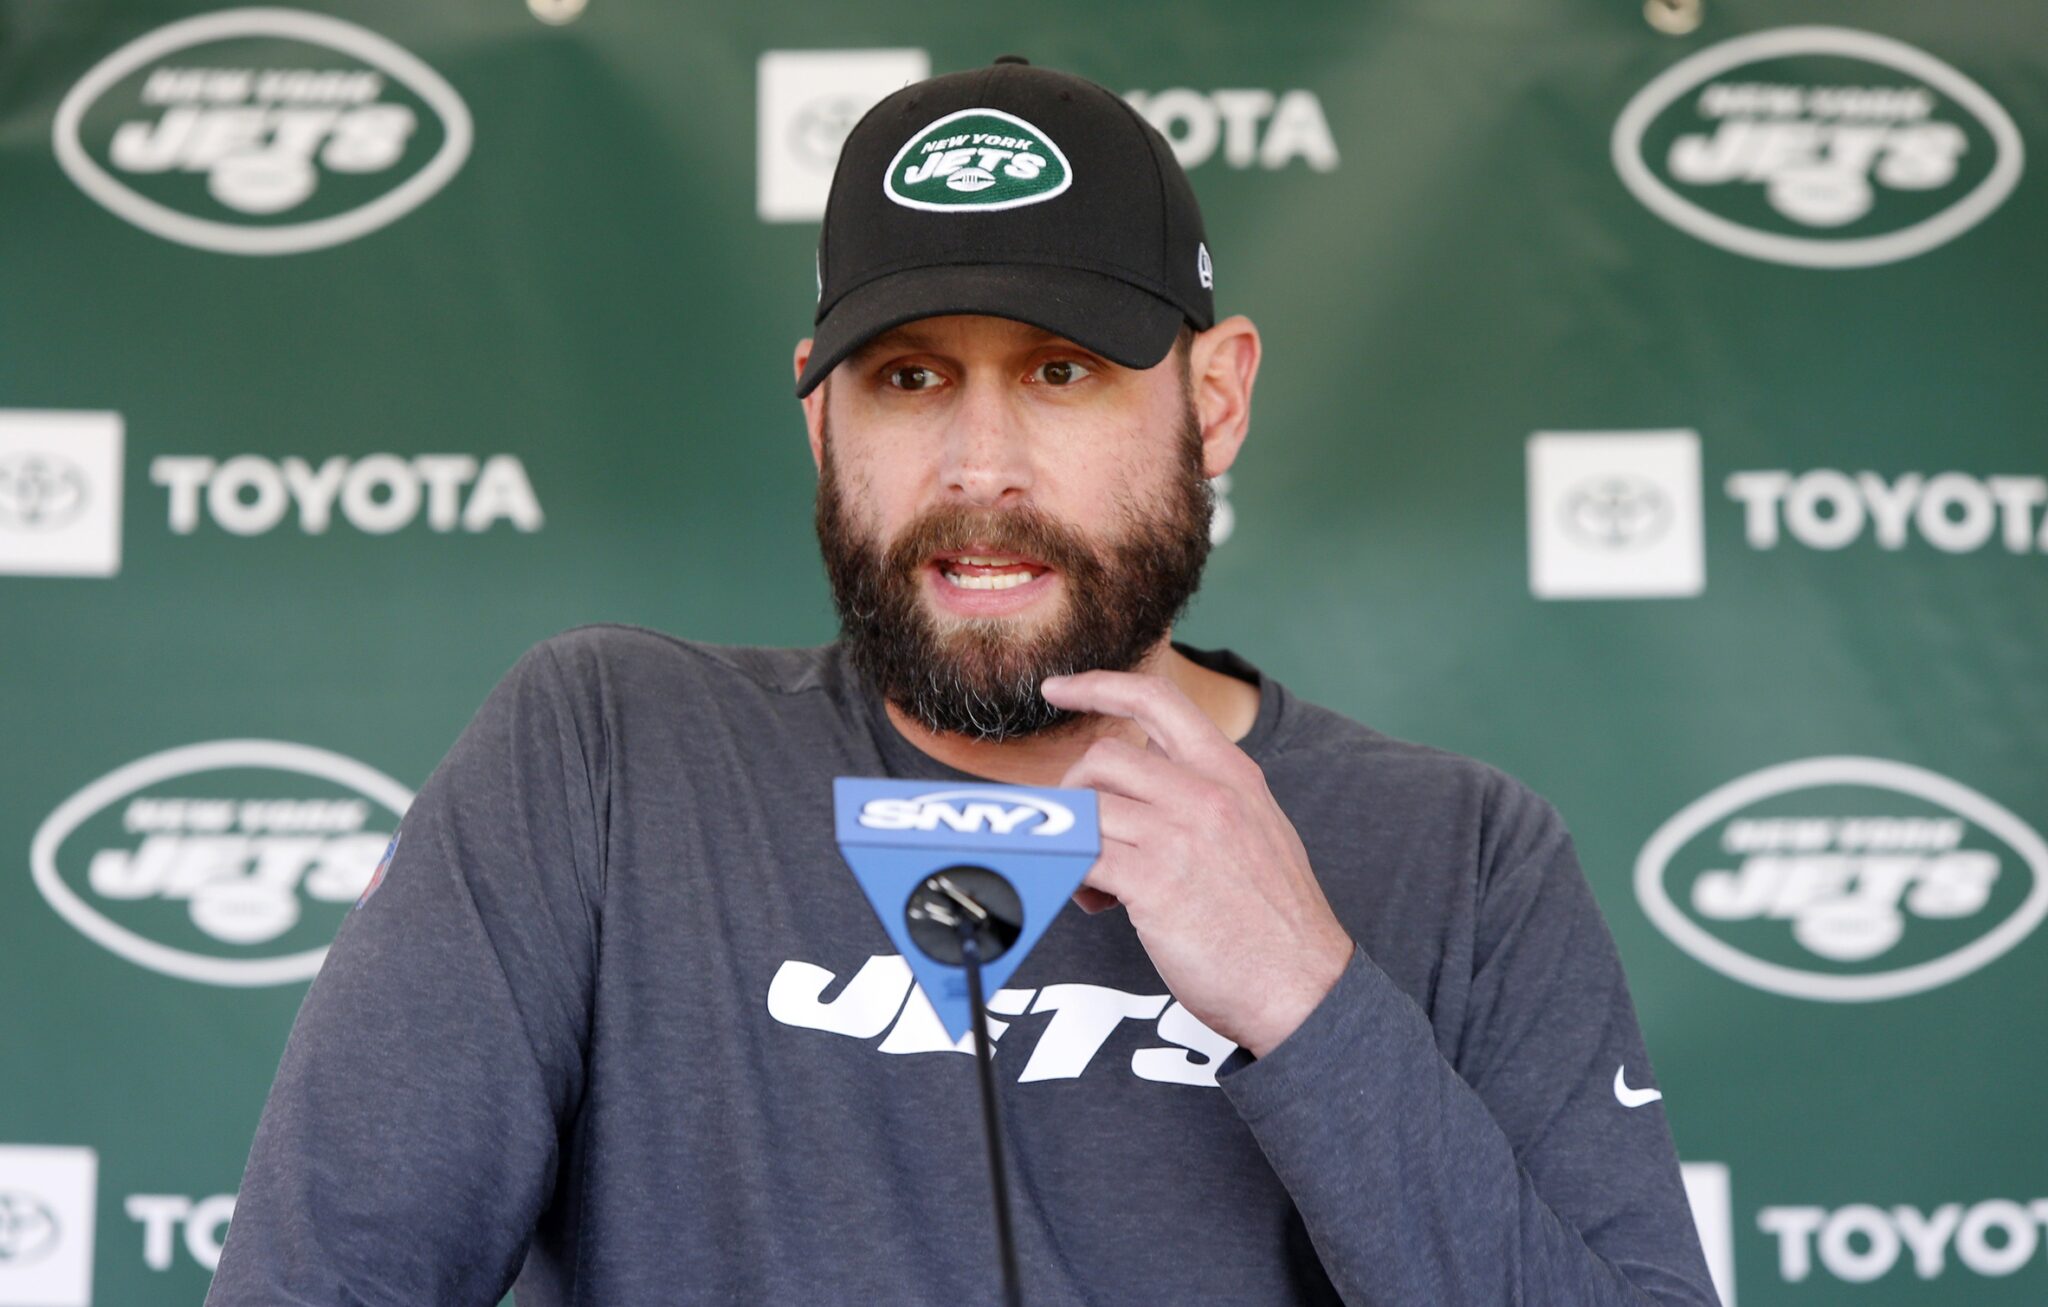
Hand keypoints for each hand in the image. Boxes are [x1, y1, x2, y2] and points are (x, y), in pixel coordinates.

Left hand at [1040, 670, 1354, 1057]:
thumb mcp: (1257, 830)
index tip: (1058, 689)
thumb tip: (1141, 784)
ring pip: (1087, 807)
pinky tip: (1096, 903)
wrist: (1304, 986)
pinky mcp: (1156, 883)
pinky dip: (1073, 875)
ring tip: (1096, 885)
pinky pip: (1084, 857)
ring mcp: (1181, 836)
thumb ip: (1206, 796)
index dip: (1097, 685)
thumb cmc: (1276, 922)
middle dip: (1076, 793)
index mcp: (1232, 773)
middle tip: (1086, 835)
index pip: (1156, 699)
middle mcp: (1207, 794)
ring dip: (1074, 842)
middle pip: (1104, 756)